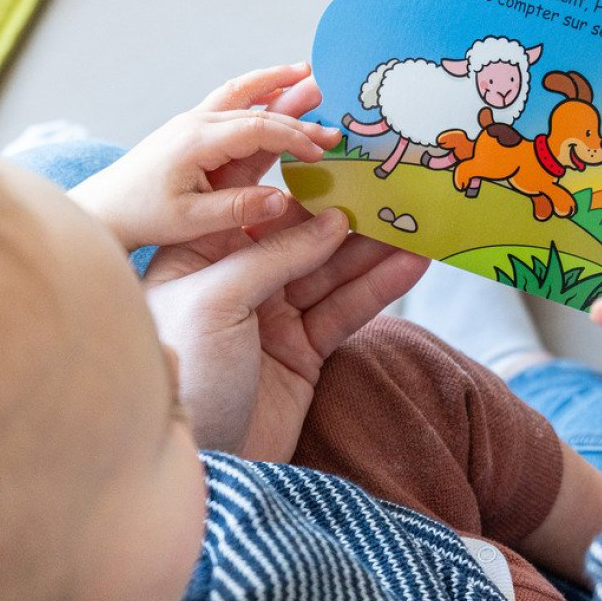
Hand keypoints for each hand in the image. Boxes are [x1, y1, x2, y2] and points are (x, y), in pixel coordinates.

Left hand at [68, 63, 340, 250]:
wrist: (104, 210)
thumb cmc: (142, 216)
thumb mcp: (191, 220)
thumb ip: (237, 209)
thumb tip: (282, 200)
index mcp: (197, 140)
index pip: (258, 128)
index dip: (295, 137)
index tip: (323, 152)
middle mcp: (195, 122)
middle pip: (255, 105)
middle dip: (296, 108)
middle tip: (332, 111)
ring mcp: (192, 121)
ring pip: (240, 92)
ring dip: (274, 82)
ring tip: (305, 72)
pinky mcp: (191, 129)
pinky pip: (230, 102)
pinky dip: (257, 93)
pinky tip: (275, 93)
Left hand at [138, 66, 428, 459]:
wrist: (194, 470)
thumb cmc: (181, 375)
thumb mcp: (216, 301)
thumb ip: (274, 256)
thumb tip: (330, 221)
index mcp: (199, 251)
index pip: (249, 192)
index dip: (287, 159)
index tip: (332, 130)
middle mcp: (237, 275)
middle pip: (302, 228)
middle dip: (347, 201)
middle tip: (392, 170)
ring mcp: (272, 313)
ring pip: (332, 267)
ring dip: (375, 243)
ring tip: (420, 213)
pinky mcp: (303, 351)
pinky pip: (347, 309)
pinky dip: (380, 286)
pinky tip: (413, 261)